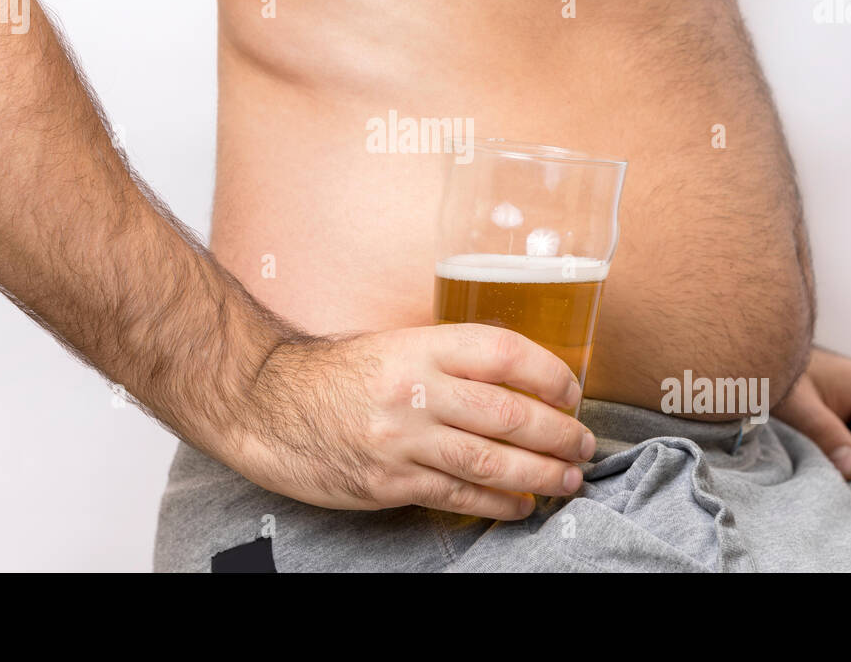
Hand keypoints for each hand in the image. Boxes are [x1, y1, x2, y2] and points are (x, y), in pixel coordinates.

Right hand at [221, 323, 595, 520]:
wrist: (267, 405)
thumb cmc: (335, 375)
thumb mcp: (393, 346)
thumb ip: (449, 359)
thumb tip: (515, 381)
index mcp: (420, 346)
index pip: (503, 352)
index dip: (548, 373)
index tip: (572, 391)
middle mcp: (415, 390)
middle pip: (508, 414)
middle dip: (558, 433)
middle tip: (584, 445)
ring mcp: (402, 440)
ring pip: (491, 461)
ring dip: (541, 473)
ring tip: (569, 478)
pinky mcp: (389, 483)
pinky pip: (458, 497)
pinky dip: (499, 504)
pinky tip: (521, 504)